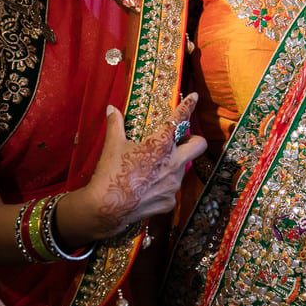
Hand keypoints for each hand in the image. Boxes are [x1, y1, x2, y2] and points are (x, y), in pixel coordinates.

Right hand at [60, 95, 207, 244]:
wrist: (107, 209)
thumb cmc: (111, 173)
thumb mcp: (112, 146)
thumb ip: (115, 125)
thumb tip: (111, 108)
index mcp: (161, 144)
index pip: (179, 119)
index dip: (188, 106)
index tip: (194, 97)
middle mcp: (174, 163)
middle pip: (199, 145)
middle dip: (194, 140)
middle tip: (181, 140)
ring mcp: (174, 184)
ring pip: (183, 168)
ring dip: (174, 164)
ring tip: (155, 168)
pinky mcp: (170, 202)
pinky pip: (172, 190)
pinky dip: (164, 186)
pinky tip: (148, 188)